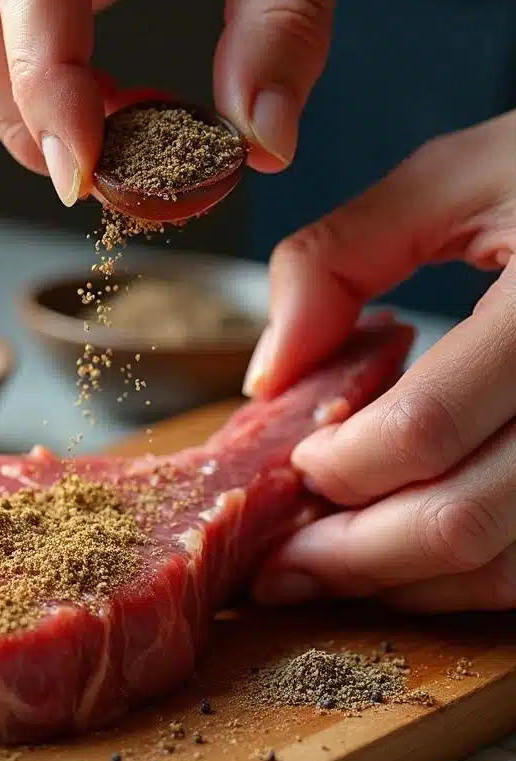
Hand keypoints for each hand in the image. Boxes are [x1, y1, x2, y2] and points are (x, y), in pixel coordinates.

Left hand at [249, 110, 515, 612]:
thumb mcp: (456, 177)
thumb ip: (339, 258)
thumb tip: (268, 375)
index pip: (425, 427)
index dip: (338, 463)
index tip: (291, 462)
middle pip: (460, 523)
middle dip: (348, 555)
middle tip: (276, 562)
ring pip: (501, 569)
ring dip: (398, 583)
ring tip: (323, 568)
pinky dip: (459, 582)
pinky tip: (400, 559)